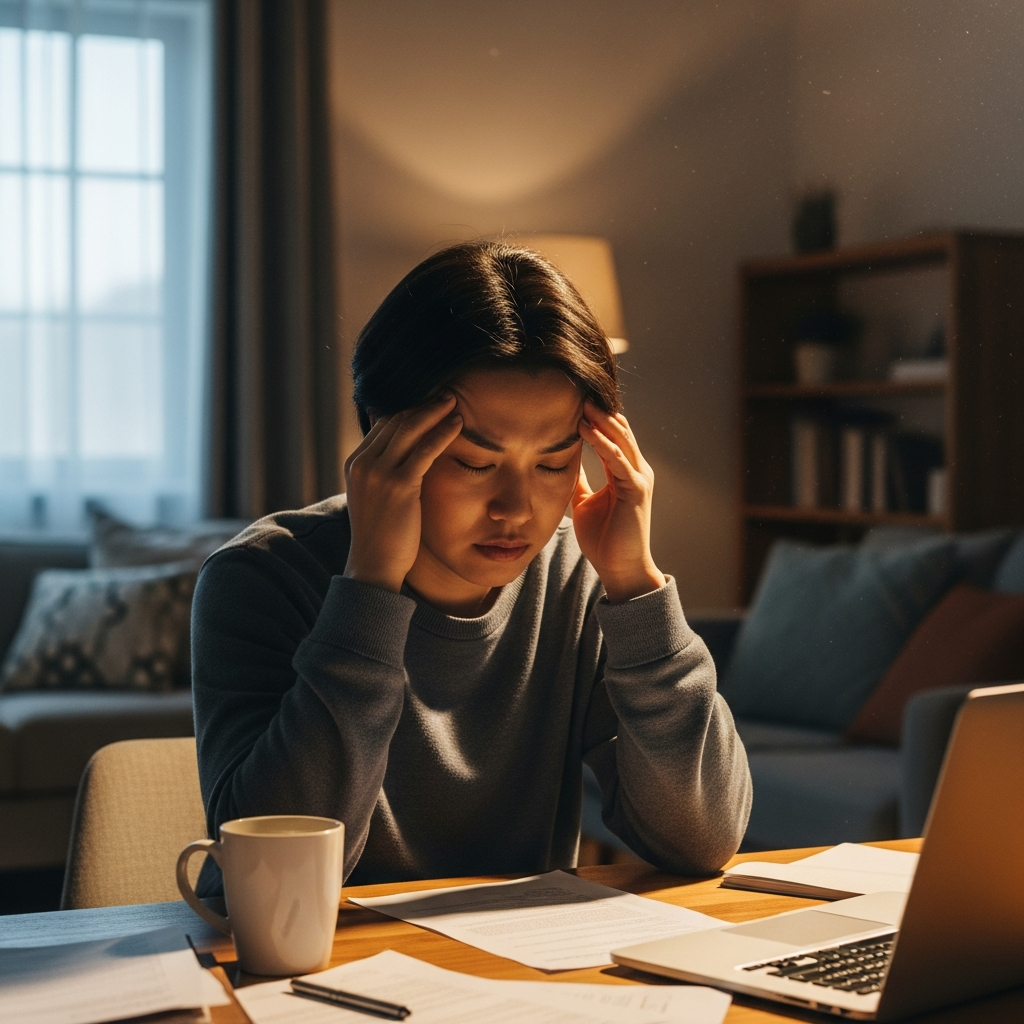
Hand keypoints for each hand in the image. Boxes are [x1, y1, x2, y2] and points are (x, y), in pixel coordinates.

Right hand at [343, 394, 462, 591]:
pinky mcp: (399, 485)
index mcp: (355, 463)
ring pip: (409, 429)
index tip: (431, 402)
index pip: (383, 424)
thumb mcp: (376, 496)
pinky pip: (424, 450)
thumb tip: (404, 452)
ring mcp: (378, 473)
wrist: (374, 565)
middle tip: (447, 393)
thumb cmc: (383, 534)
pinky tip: (458, 424)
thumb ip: (384, 471)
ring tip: (455, 400)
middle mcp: (363, 463)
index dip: (409, 409)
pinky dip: (442, 433)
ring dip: (435, 412)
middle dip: (423, 405)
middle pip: (396, 421)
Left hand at [571, 403, 665, 602]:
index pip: (611, 436)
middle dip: (599, 411)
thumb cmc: (604, 539)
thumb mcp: (583, 503)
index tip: (573, 399)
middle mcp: (636, 470)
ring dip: (601, 420)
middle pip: (619, 431)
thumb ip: (578, 482)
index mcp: (625, 471)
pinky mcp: (636, 489)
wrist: (620, 568)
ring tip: (582, 402)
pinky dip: (602, 442)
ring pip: (621, 439)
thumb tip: (563, 465)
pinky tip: (586, 429)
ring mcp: (639, 478)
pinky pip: (617, 459)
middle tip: (577, 390)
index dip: (595, 417)